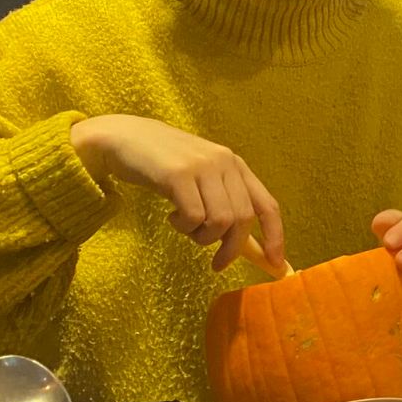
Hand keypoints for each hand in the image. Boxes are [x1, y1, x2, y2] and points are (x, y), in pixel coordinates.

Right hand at [70, 115, 283, 271]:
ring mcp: (202, 166)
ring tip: (186, 227)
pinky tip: (172, 216)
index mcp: (235, 165)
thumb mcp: (201, 180)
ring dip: (203, 237)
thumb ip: (225, 206)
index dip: (275, 237)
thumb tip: (249, 248)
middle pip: (243, 219)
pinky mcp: (178, 174)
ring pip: (220, 221)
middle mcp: (224, 162)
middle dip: (232, 249)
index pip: (267, 205)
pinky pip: (194, 217)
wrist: (124, 137)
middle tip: (217, 264)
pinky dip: (184, 226)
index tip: (276, 264)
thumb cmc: (164, 165)